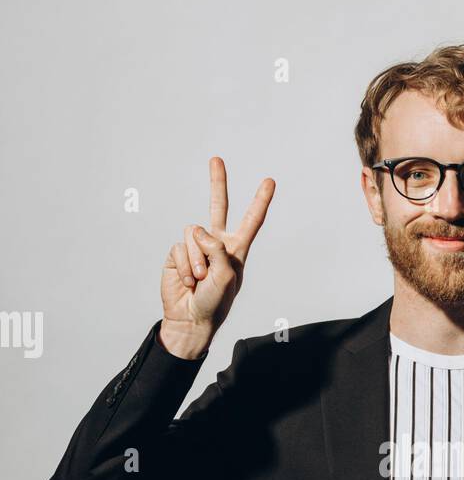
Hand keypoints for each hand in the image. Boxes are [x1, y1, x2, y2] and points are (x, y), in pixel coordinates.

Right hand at [160, 156, 275, 355]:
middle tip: (216, 159)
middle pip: (218, 207)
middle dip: (217, 183)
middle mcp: (216, 244)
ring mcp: (196, 247)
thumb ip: (217, 250)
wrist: (190, 319)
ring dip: (198, 260)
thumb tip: (198, 231)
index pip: (251, 221)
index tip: (269, 181)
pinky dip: (186, 265)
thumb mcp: (226, 277)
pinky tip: (188, 281)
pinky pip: (180, 248)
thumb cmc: (215, 303)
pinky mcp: (178, 253)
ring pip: (194, 234)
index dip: (260, 202)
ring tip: (200, 279)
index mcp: (236, 250)